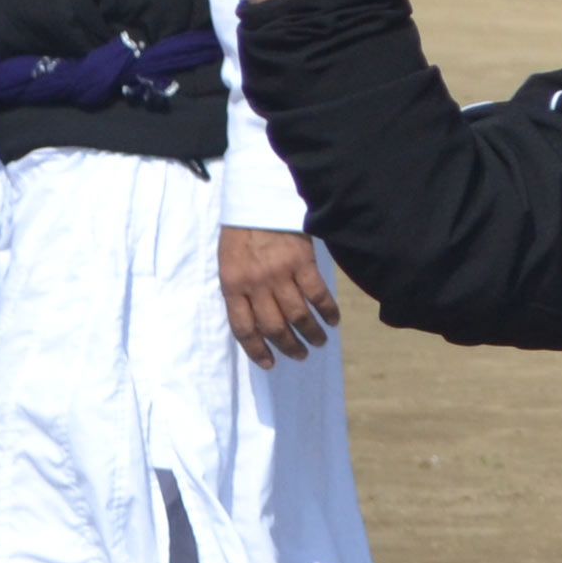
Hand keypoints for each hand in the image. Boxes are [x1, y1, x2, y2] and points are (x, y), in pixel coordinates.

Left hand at [222, 225, 340, 365]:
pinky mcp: (302, 262)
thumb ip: (238, 290)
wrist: (259, 199)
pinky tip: (334, 320)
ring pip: (298, 316)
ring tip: (319, 343)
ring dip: (311, 334)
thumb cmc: (240, 232)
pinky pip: (318, 295)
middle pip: (274, 327)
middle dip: (289, 347)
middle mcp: (255, 284)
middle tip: (300, 355)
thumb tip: (254, 320)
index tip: (269, 363)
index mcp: (232, 284)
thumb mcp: (227, 262)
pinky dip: (328, 311)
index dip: (257, 350)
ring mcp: (280, 274)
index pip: (244, 328)